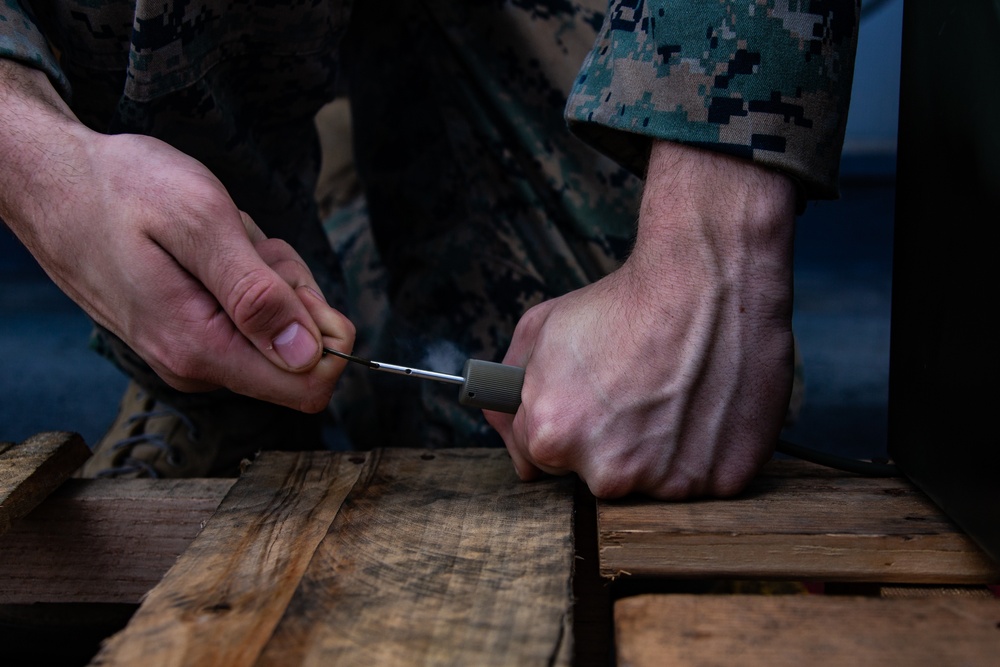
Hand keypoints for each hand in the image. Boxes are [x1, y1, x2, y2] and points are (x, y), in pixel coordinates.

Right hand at [1, 60, 353, 411]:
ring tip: (222, 240)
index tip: (294, 283)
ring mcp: (190, 352)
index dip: (328, 335)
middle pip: (300, 355)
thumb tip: (308, 355)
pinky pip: (247, 316)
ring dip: (267, 277)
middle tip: (249, 246)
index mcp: (201, 348)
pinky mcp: (187, 334)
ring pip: (277, 330)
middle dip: (293, 293)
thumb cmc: (121, 189)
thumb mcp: (200, 221)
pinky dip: (246, 276)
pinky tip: (211, 248)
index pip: (308, 387)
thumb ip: (256, 294)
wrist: (53, 181)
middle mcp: (196, 365)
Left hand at [486, 141, 795, 498]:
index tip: (586, 403)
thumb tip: (504, 423)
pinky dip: (708, 451)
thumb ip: (509, 384)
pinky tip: (709, 406)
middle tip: (636, 393)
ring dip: (662, 450)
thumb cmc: (626, 301)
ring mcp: (668, 483)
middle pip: (598, 475)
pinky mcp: (723, 480)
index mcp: (552, 436)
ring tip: (677, 394)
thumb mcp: (540, 328)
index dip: (563, 423)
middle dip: (611, 442)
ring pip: (655, 481)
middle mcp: (607, 471)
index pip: (539, 457)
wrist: (709, 279)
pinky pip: (707, 477)